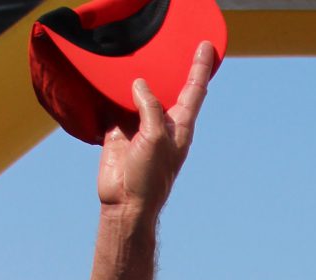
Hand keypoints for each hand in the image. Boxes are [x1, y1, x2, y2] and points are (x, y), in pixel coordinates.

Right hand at [97, 42, 216, 214]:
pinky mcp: (119, 130)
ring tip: (137, 51)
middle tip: (171, 41)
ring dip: (137, 76)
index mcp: (180, 127)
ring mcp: (140, 126)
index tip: (206, 46)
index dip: (200, 67)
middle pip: (167, 88)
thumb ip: (150, 107)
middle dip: (169, 66)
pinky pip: (115, 103)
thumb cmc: (149, 178)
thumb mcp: (155, 138)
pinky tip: (109, 76)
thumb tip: (139, 82)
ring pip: (139, 93)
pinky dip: (112, 91)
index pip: (194, 90)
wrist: (125, 203)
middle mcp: (162, 123)